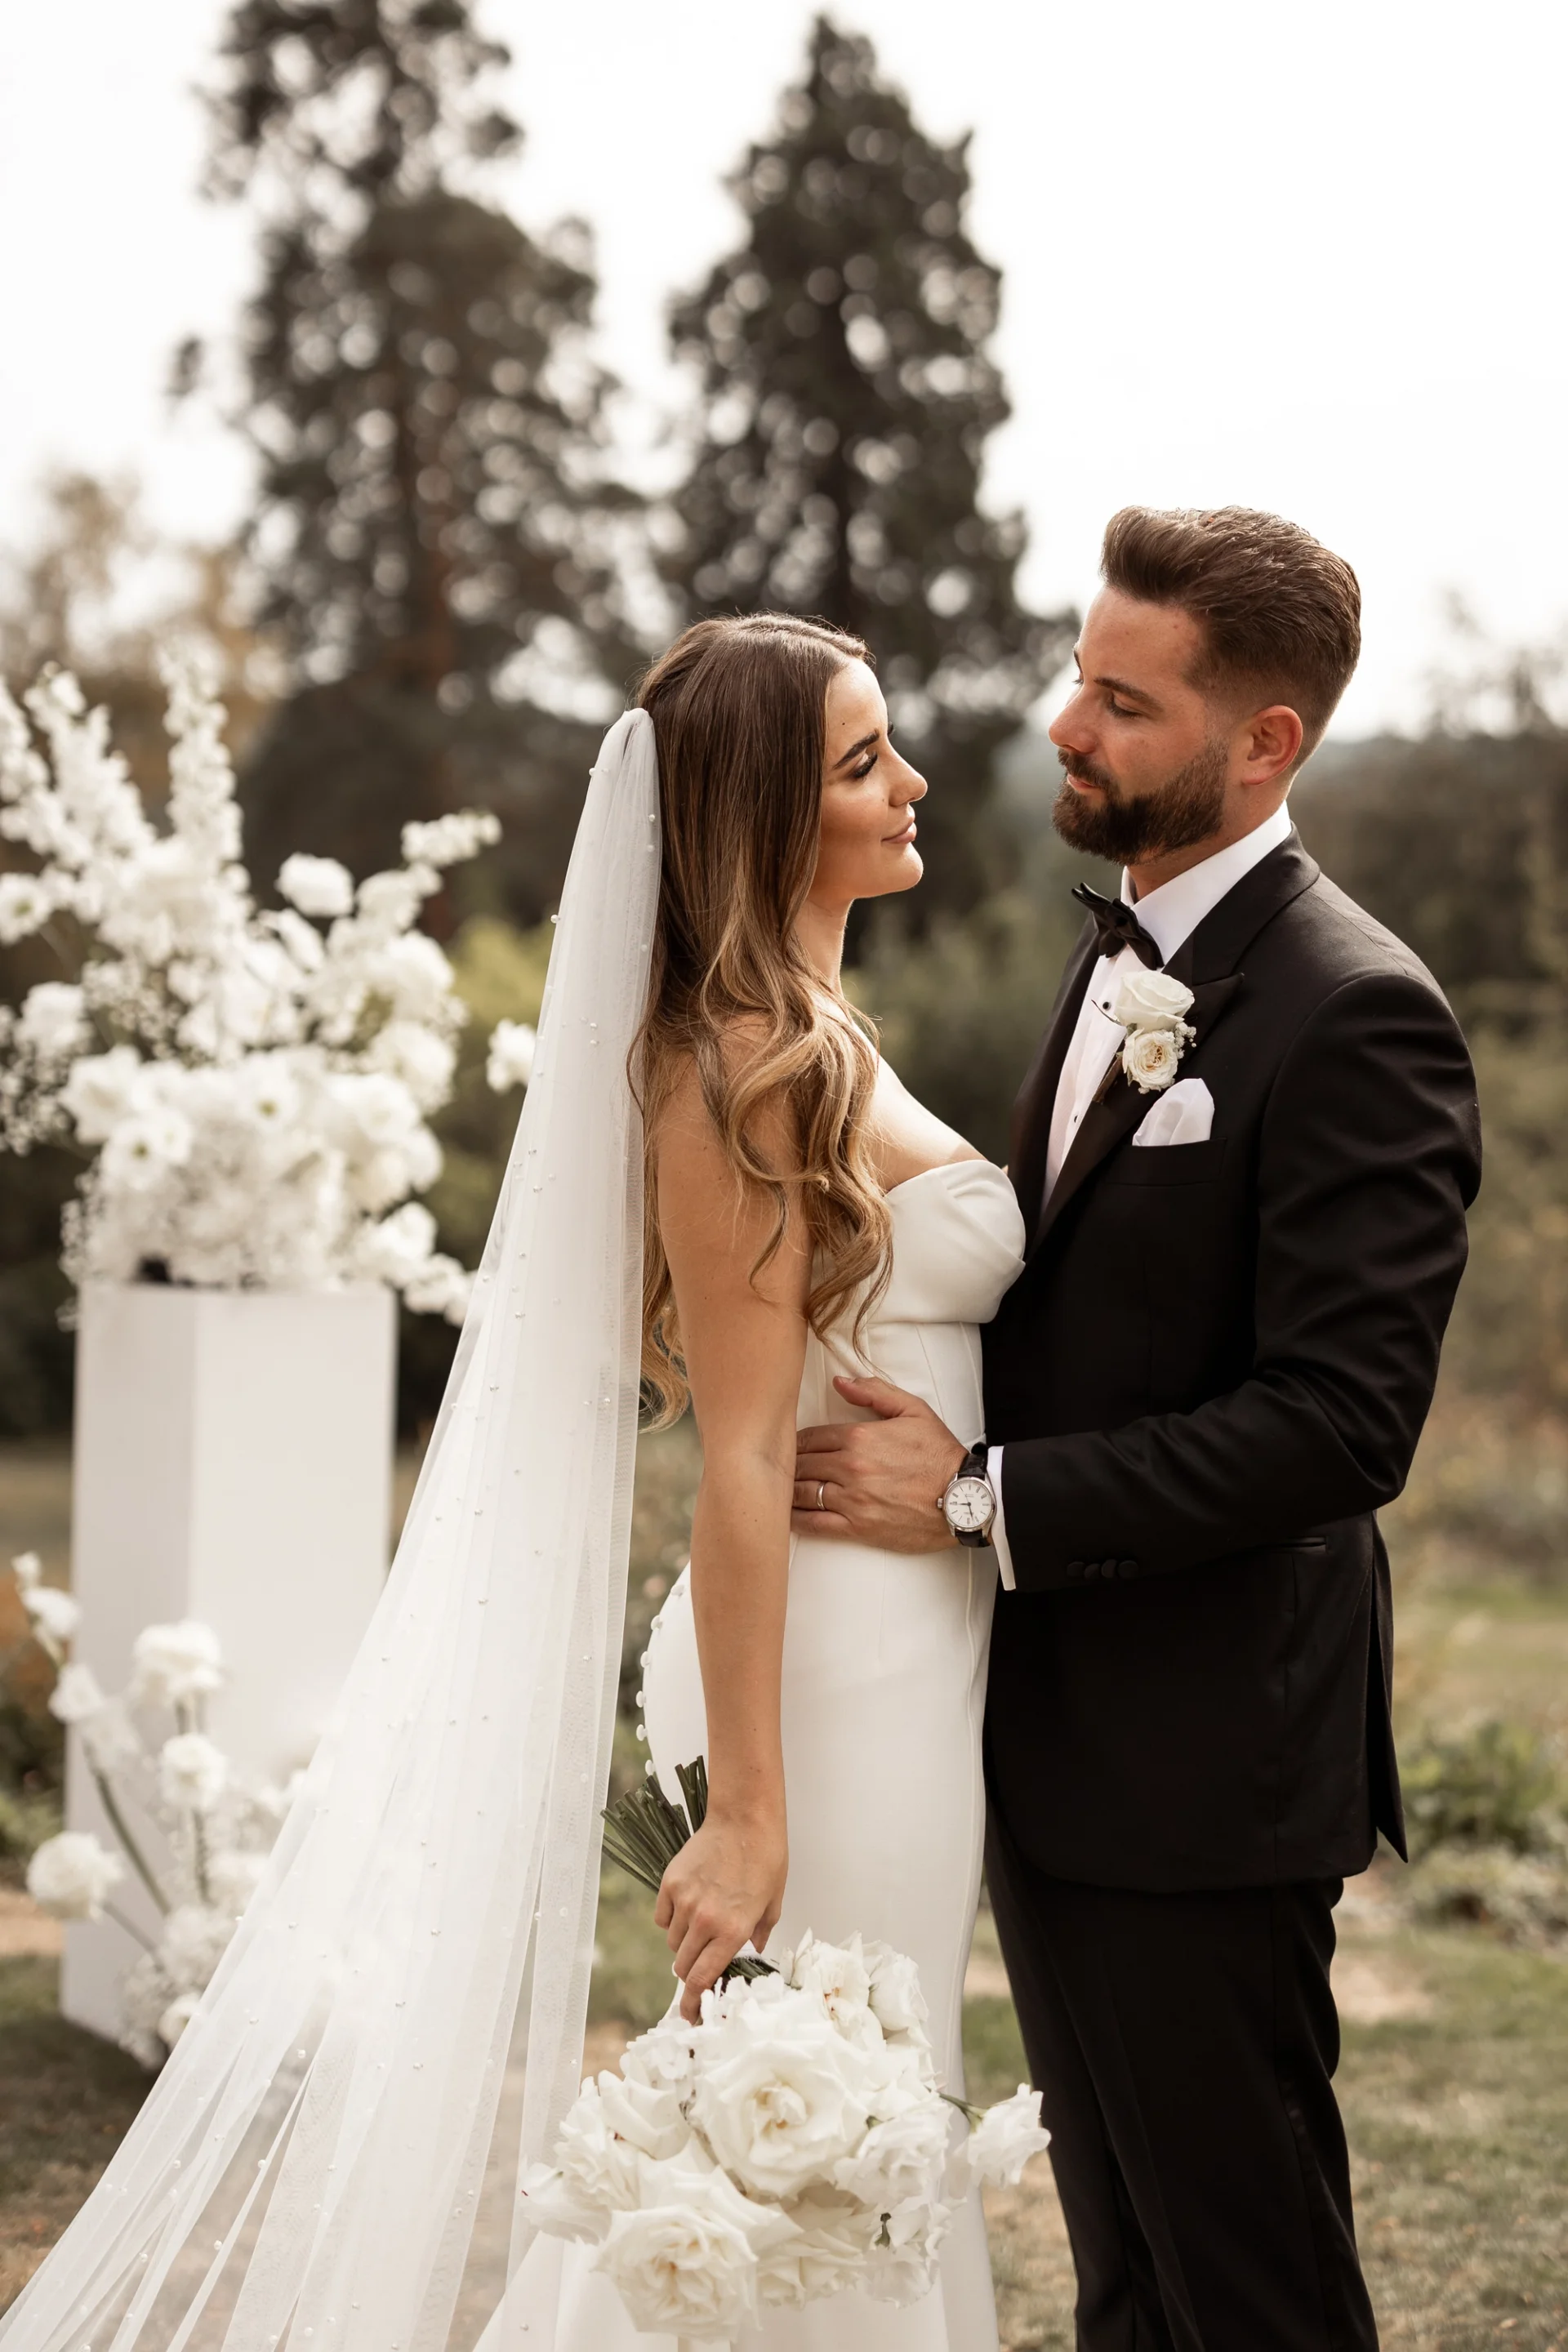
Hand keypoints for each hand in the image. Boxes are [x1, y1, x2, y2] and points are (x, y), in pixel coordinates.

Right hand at [655, 1808, 786, 2022]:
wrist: (744, 1818)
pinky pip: (662, 1917)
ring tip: (702, 1923)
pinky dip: (671, 1919)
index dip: (694, 2003)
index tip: (691, 2015)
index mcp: (733, 1930)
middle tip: (703, 1961)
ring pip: (672, 1943)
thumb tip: (750, 1951)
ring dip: (684, 1944)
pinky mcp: (671, 1883)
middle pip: (683, 1966)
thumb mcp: (773, 1902)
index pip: (703, 1979)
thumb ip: (759, 1933)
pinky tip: (688, 1905)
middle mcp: (705, 1920)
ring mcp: (685, 1901)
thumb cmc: (765, 1857)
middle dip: (691, 1972)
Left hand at [792, 1375, 967, 1550]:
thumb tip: (839, 1382)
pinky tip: (786, 1517)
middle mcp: (850, 1467)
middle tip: (777, 1468)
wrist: (965, 1497)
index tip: (788, 1446)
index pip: (809, 1437)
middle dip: (787, 1466)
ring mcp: (852, 1499)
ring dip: (787, 1491)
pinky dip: (796, 1520)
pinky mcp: (858, 1528)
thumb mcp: (913, 1410)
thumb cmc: (940, 1454)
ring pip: (802, 1493)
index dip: (794, 1442)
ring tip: (778, 1490)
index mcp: (860, 1436)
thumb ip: (874, 1391)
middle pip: (800, 1465)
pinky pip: (815, 1524)